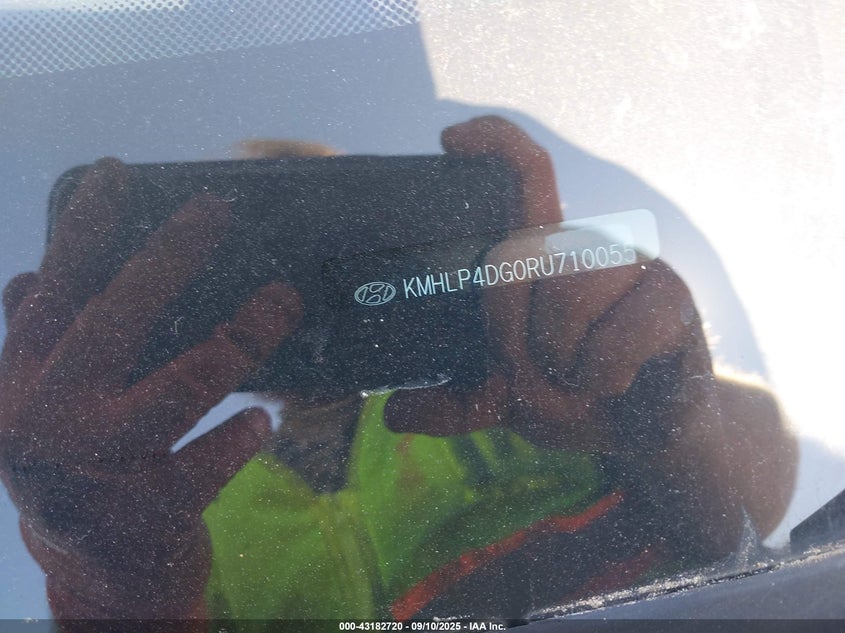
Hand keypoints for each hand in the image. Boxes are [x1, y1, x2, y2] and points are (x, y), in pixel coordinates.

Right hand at [0, 159, 301, 616]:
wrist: (96, 580)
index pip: (57, 295)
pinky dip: (241, 435)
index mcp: (24, 387)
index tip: (118, 173)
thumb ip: (35, 345)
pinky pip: (209, 462)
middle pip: (115, 322)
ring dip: (242, 338)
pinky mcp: (147, 517)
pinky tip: (264, 417)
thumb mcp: (43, 410)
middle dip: (170, 257)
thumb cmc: (79, 475)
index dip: (86, 231)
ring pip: (180, 385)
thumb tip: (27, 274)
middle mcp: (49, 423)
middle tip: (217, 208)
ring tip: (282, 303)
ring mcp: (95, 473)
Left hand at [384, 116, 743, 556]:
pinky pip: (614, 336)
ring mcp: (633, 265)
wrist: (645, 434)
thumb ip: (456, 402)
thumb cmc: (575, 399)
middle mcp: (586, 245)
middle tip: (533, 373)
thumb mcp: (504, 401)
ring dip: (559, 359)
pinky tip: (614, 385)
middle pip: (519, 254)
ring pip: (566, 294)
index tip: (450, 138)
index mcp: (545, 257)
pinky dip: (598, 377)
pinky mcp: (672, 297)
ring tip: (578, 381)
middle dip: (508, 332)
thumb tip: (394, 415)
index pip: (526, 177)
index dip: (494, 144)